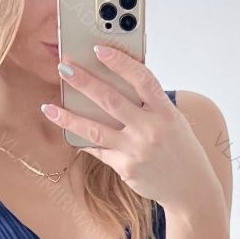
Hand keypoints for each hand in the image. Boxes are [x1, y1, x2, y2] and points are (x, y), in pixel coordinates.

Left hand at [42, 44, 211, 209]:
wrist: (190, 189)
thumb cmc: (181, 150)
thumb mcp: (174, 121)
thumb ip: (150, 105)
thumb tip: (118, 84)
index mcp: (166, 112)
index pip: (142, 79)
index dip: (120, 62)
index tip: (99, 49)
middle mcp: (151, 130)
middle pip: (111, 100)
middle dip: (84, 82)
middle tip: (64, 68)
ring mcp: (136, 151)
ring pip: (95, 129)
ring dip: (68, 117)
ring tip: (49, 107)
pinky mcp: (125, 168)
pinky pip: (99, 150)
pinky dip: (83, 140)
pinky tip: (68, 132)